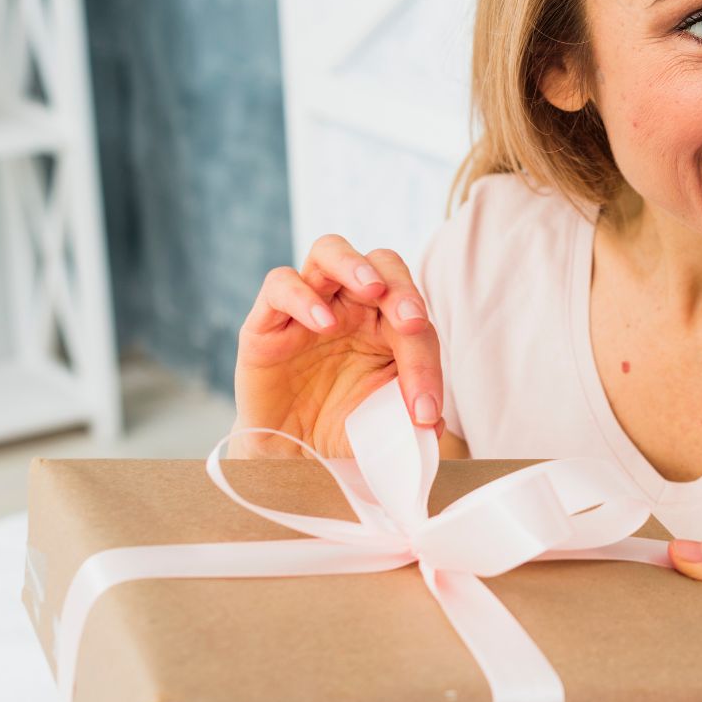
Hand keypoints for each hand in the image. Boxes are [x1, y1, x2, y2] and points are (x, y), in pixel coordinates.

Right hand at [233, 234, 443, 457]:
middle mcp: (351, 304)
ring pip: (330, 251)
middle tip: (413, 322)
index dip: (425, 361)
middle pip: (382, 264)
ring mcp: (309, 305)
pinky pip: (281, 284)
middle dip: (403, 288)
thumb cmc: (342, 426)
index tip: (424, 408)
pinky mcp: (267, 321)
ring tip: (374, 289)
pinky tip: (323, 324)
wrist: (290, 449)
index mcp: (387, 323)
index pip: (414, 318)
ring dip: (356, 265)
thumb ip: (408, 419)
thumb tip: (435, 423)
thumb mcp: (381, 426)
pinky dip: (302, 297)